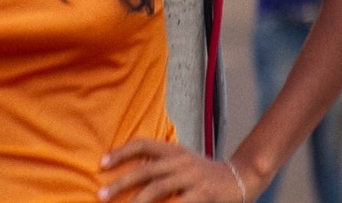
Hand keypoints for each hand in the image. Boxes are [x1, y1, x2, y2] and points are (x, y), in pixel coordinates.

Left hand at [99, 139, 250, 202]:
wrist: (239, 178)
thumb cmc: (203, 173)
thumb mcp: (182, 161)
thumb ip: (160, 163)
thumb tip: (130, 170)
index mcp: (173, 149)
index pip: (142, 144)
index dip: (120, 152)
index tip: (101, 164)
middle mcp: (180, 160)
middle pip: (144, 169)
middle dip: (120, 183)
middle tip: (101, 195)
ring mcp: (191, 177)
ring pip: (157, 189)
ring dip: (136, 202)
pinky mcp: (202, 194)